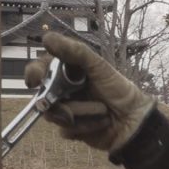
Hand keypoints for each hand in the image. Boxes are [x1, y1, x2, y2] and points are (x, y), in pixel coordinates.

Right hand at [25, 32, 154, 152]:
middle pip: (42, 96)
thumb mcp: (98, 66)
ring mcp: (66, 110)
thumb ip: (74, 51)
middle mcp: (63, 91)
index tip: (34, 80)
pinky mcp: (72, 130)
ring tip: (102, 111)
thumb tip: (46, 38)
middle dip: (57, 101)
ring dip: (81, 113)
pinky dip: (85, 127)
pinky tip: (101, 123)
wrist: (134, 120)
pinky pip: (66, 130)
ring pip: (54, 115)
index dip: (34, 74)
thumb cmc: (119, 90)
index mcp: (68, 73)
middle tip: (68, 104)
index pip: (41, 70)